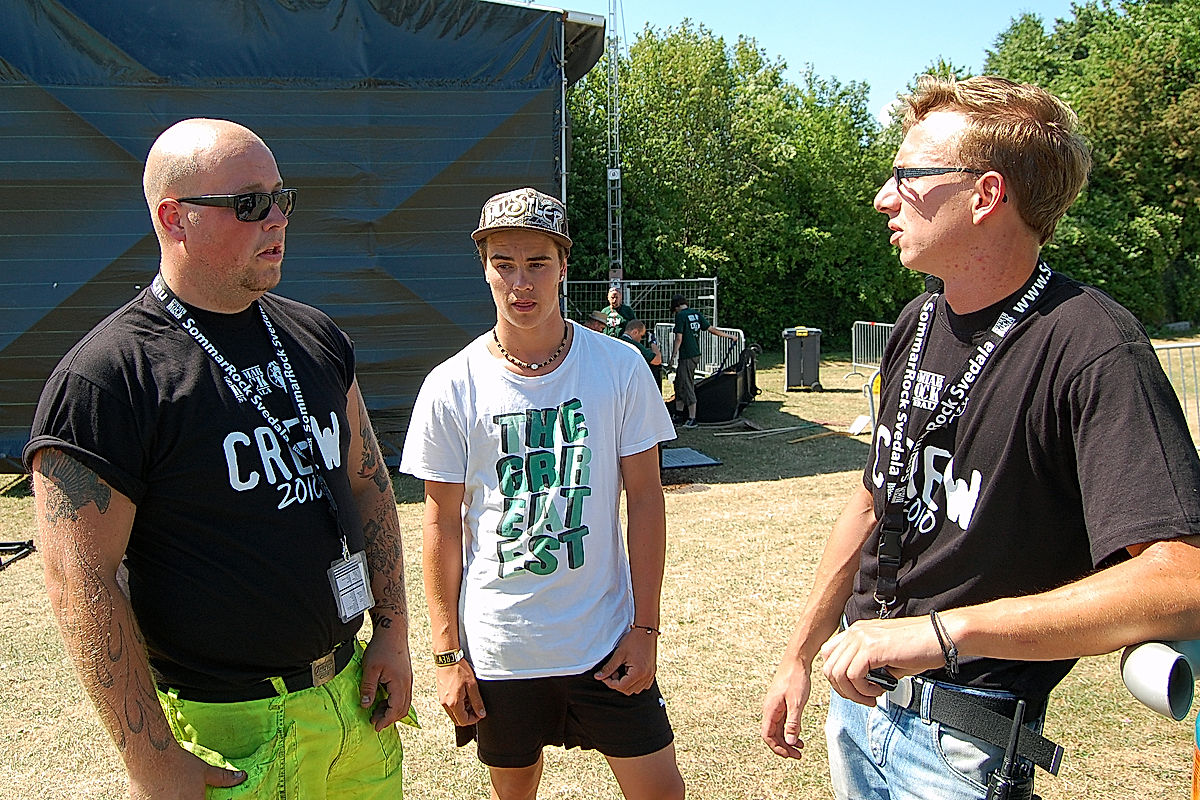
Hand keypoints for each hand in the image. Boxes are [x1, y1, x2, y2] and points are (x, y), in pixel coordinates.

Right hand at [128, 745, 245, 799]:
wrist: (151, 756)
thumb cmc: (179, 763)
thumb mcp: (204, 770)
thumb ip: (223, 778)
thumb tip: (242, 777)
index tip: (197, 796)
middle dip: (185, 799)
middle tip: (182, 791)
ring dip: (170, 799)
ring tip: (170, 790)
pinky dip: (157, 798)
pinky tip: (157, 792)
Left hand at [360, 634, 413, 730]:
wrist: (392, 631)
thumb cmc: (381, 648)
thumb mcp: (370, 669)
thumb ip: (368, 688)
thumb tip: (366, 706)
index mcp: (399, 684)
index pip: (395, 709)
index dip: (385, 720)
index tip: (375, 727)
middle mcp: (407, 684)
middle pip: (402, 709)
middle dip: (389, 718)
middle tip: (374, 721)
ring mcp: (407, 680)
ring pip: (403, 702)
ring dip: (391, 710)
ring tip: (376, 712)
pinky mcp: (405, 676)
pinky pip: (403, 695)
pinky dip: (393, 702)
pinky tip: (382, 700)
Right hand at [436, 659, 485, 725]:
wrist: (446, 658)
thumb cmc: (458, 669)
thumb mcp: (472, 685)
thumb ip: (477, 701)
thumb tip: (481, 713)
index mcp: (453, 703)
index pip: (463, 721)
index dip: (474, 719)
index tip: (480, 713)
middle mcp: (445, 704)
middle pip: (457, 719)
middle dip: (468, 716)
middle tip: (476, 706)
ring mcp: (441, 699)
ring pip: (453, 713)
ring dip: (462, 710)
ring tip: (469, 697)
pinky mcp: (441, 694)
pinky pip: (449, 705)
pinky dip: (457, 704)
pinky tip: (463, 693)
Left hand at [594, 628, 657, 694]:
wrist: (646, 630)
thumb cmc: (633, 640)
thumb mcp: (619, 654)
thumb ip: (609, 667)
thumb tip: (598, 677)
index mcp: (638, 672)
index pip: (621, 687)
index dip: (610, 682)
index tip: (605, 675)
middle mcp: (646, 676)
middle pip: (628, 691)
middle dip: (617, 683)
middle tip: (613, 671)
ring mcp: (650, 675)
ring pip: (635, 690)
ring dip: (626, 684)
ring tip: (622, 670)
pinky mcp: (652, 673)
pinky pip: (643, 685)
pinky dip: (635, 682)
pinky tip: (630, 672)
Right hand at [761, 658, 811, 758]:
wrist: (796, 660)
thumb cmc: (796, 679)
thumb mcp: (797, 703)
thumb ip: (793, 723)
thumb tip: (789, 742)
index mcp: (770, 710)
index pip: (767, 735)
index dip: (777, 748)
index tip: (790, 755)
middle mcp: (770, 709)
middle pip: (772, 735)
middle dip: (784, 747)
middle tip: (798, 755)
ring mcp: (775, 706)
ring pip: (778, 729)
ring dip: (787, 740)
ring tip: (800, 748)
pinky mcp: (782, 703)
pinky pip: (783, 722)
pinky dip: (790, 731)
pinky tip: (799, 734)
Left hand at [818, 615, 943, 704]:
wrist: (941, 637)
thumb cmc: (920, 649)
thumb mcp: (887, 657)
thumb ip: (868, 666)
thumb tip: (858, 686)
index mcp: (857, 632)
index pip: (829, 655)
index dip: (838, 678)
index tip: (856, 691)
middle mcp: (856, 632)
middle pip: (829, 666)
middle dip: (843, 690)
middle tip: (864, 699)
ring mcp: (862, 638)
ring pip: (838, 673)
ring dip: (854, 693)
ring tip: (872, 697)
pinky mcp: (872, 648)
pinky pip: (853, 676)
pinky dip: (864, 690)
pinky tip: (880, 690)